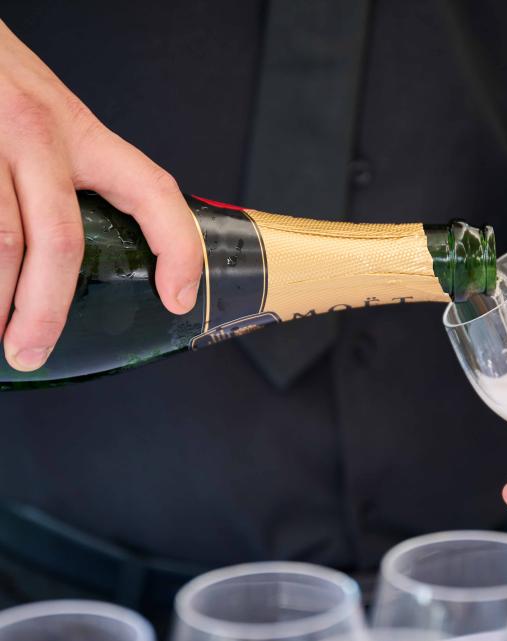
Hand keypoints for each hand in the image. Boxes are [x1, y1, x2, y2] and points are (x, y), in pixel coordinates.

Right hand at [0, 20, 201, 371]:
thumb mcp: (49, 116)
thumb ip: (71, 172)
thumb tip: (71, 251)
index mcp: (80, 131)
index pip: (152, 190)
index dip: (177, 247)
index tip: (178, 297)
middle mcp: (40, 135)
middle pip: (60, 240)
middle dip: (46, 310)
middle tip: (32, 348)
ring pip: (4, 242)